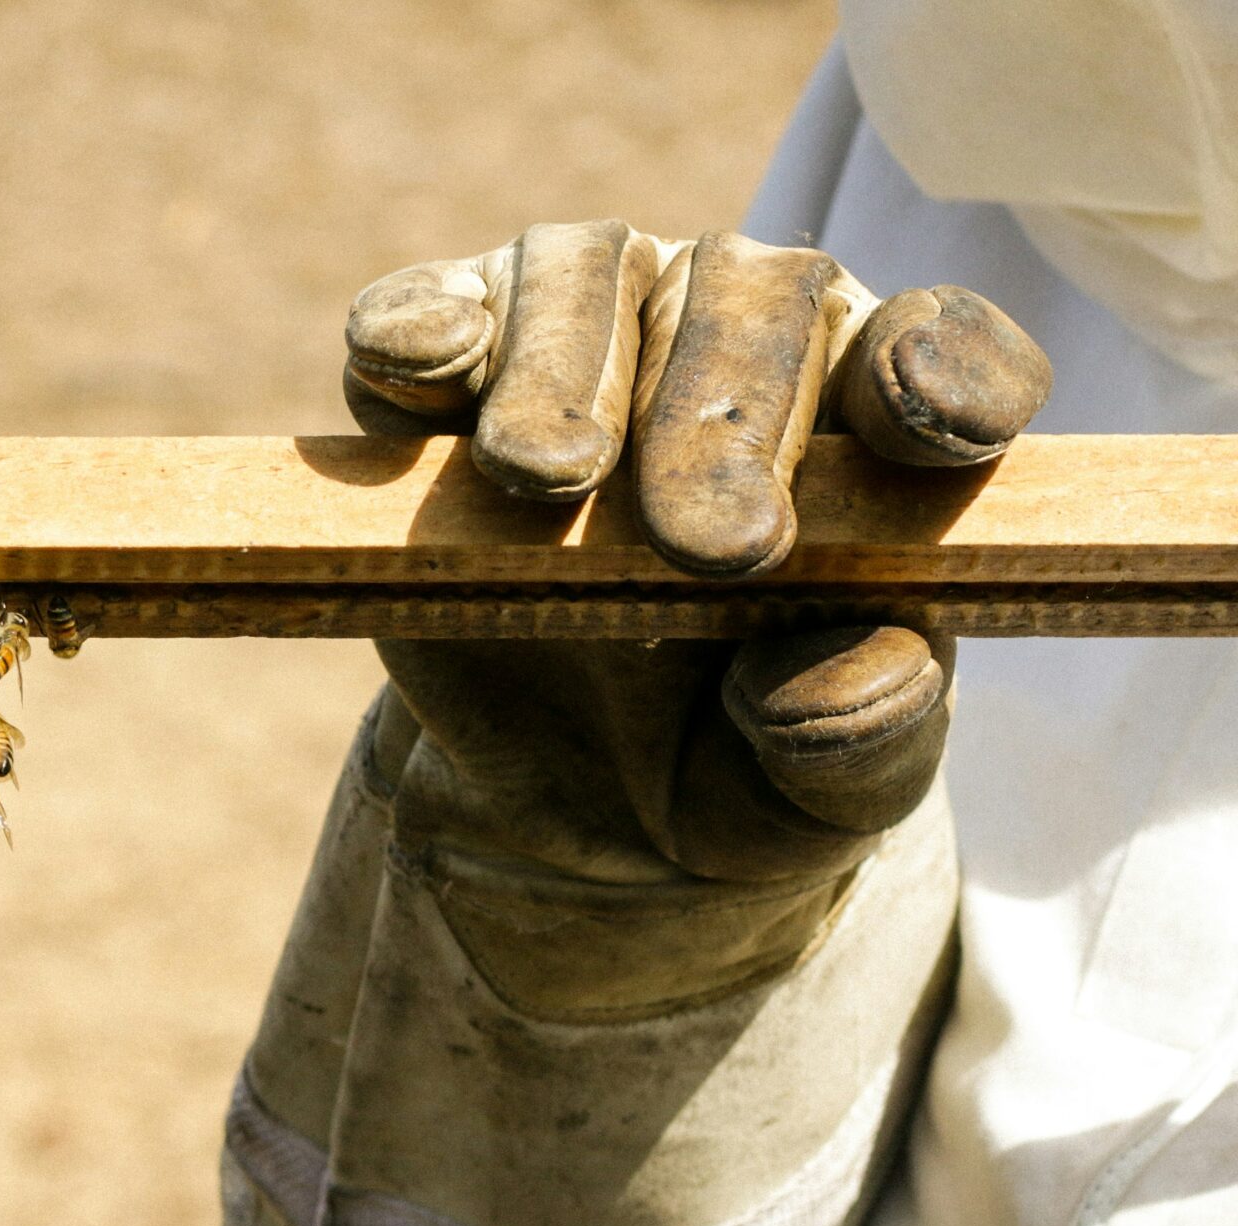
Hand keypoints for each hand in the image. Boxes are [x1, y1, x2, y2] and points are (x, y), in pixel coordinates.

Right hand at [341, 223, 1049, 1013]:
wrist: (568, 809)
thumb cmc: (734, 765)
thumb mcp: (822, 800)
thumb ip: (866, 739)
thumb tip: (830, 675)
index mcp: (878, 423)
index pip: (938, 348)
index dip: (946, 369)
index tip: (941, 426)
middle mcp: (742, 334)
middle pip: (754, 302)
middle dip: (725, 422)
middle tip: (713, 548)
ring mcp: (590, 328)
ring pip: (587, 275)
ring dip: (565, 374)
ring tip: (546, 478)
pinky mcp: (454, 365)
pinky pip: (431, 310)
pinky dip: (420, 323)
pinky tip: (430, 361)